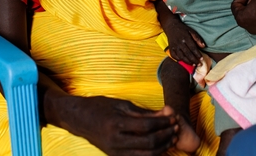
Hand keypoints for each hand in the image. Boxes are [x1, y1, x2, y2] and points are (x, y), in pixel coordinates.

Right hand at [59, 96, 178, 155]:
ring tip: (172, 136)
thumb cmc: (101, 107)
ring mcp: (115, 152)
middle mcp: (115, 141)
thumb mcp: (122, 105)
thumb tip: (166, 113)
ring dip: (163, 147)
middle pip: (148, 143)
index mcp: (116, 124)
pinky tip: (161, 146)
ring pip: (146, 155)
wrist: (79, 119)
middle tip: (176, 126)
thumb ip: (144, 112)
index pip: (146, 126)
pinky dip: (153, 154)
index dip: (163, 122)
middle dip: (166, 135)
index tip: (173, 117)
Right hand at [162, 19, 204, 65]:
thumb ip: (197, 38)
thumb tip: (203, 46)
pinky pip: (175, 56)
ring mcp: (174, 46)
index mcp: (186, 38)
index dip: (197, 54)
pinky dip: (180, 60)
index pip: (193, 48)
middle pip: (188, 54)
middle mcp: (180, 43)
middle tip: (199, 64)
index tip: (202, 59)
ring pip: (181, 56)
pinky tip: (184, 61)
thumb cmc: (183, 29)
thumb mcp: (191, 31)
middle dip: (194, 60)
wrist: (171, 26)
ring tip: (193, 64)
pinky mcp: (170, 48)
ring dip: (188, 62)